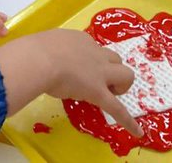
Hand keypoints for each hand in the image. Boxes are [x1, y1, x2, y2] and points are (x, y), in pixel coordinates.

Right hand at [0, 29, 141, 133]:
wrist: (39, 59)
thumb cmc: (34, 50)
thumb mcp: (44, 43)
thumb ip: (50, 49)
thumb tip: (41, 57)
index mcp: (80, 39)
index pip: (92, 48)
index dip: (90, 59)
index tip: (80, 67)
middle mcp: (94, 52)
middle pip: (114, 58)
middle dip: (110, 69)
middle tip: (97, 81)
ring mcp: (99, 72)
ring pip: (125, 74)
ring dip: (120, 84)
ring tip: (109, 94)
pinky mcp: (99, 93)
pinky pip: (118, 109)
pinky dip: (128, 121)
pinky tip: (138, 131)